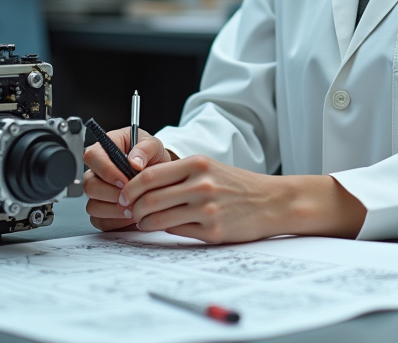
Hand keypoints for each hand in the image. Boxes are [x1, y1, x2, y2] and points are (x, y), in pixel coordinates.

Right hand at [82, 128, 174, 231]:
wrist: (160, 176)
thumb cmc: (152, 157)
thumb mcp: (153, 145)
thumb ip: (144, 148)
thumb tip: (134, 161)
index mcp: (104, 150)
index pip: (92, 156)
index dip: (106, 170)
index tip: (125, 180)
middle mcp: (96, 173)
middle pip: (89, 186)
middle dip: (112, 194)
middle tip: (132, 196)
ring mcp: (98, 193)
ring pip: (93, 206)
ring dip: (115, 209)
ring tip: (135, 207)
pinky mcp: (102, 211)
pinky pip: (100, 221)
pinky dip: (117, 222)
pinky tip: (131, 215)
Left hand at [119, 158, 366, 243]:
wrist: (272, 201)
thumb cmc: (237, 185)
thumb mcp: (208, 168)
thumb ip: (177, 175)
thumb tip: (140, 187)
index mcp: (197, 164)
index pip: (148, 176)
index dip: (130, 188)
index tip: (125, 195)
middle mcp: (201, 184)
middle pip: (148, 199)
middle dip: (133, 209)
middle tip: (130, 212)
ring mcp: (206, 208)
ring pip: (158, 219)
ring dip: (145, 223)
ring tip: (145, 222)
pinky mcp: (212, 230)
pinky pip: (176, 232)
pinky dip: (166, 231)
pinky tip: (168, 227)